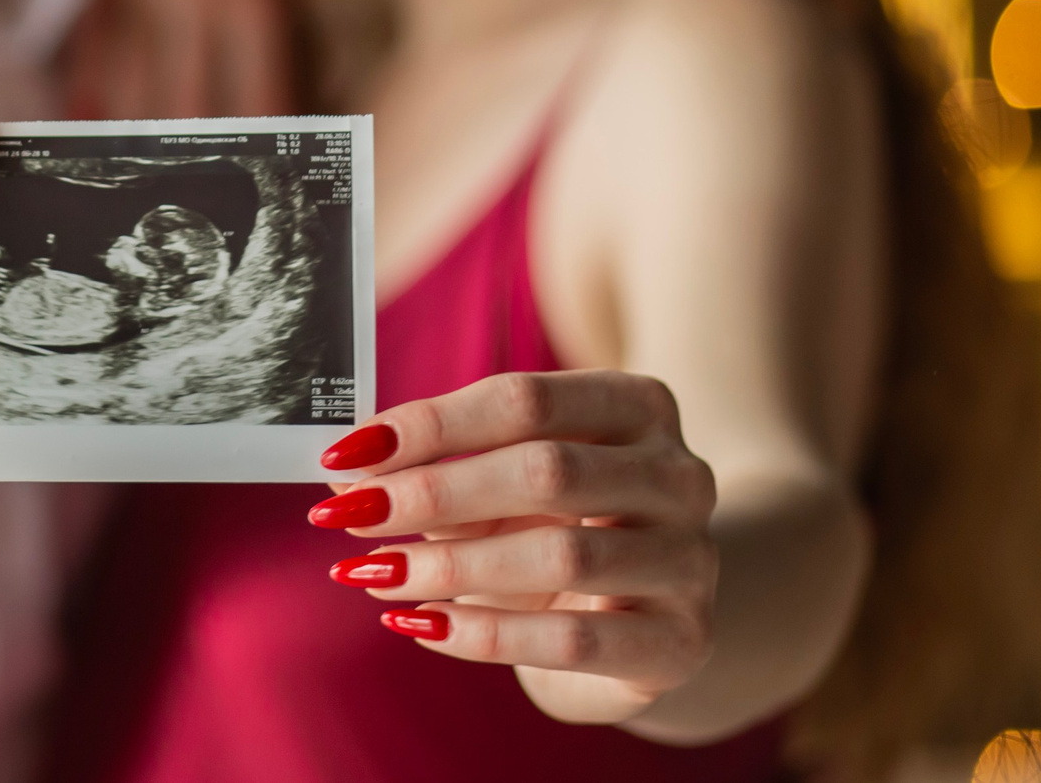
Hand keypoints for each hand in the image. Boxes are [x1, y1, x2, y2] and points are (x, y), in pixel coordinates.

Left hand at [311, 370, 718, 726]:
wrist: (646, 616)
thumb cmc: (560, 526)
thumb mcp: (502, 484)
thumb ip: (437, 468)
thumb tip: (348, 474)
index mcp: (637, 406)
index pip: (524, 399)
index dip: (431, 423)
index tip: (348, 451)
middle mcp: (680, 475)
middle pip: (546, 470)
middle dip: (433, 492)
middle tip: (350, 513)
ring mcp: (692, 560)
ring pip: (561, 556)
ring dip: (449, 566)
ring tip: (373, 572)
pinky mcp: (681, 641)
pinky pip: (572, 641)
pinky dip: (484, 633)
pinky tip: (421, 625)